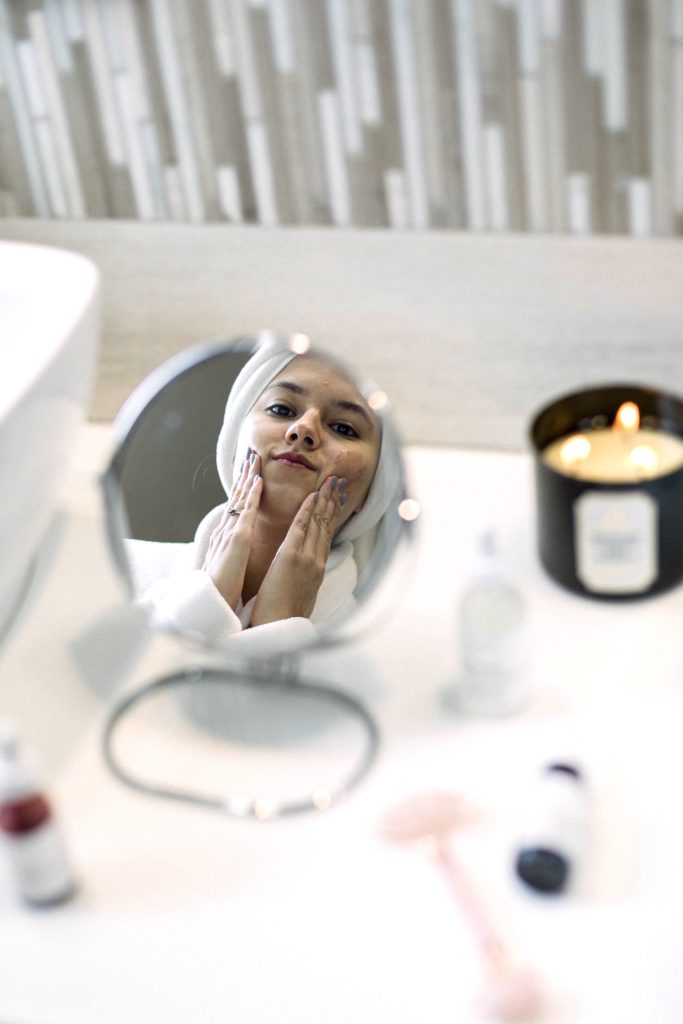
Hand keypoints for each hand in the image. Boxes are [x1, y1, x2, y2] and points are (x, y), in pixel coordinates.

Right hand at [202, 450, 261, 608]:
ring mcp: (230, 533)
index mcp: (226, 537)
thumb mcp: (228, 566)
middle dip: (243, 475)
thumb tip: (236, 548)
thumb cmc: (220, 590)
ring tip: (255, 458)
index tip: (249, 472)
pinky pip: (246, 513)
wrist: (210, 604)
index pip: (236, 507)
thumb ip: (231, 554)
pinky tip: (258, 481)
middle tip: (251, 454)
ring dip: (248, 477)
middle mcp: (225, 530)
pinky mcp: (236, 540)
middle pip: (236, 497)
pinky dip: (252, 495)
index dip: (242, 488)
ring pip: (240, 498)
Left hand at [251, 476, 346, 624]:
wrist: (279, 629)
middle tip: (339, 482)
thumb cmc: (284, 616)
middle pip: (327, 525)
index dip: (333, 516)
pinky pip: (301, 527)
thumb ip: (305, 580)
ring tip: (331, 482)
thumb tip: (305, 575)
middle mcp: (316, 561)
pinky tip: (312, 495)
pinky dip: (307, 510)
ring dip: (324, 500)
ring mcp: (306, 558)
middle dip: (333, 502)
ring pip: (318, 523)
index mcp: (317, 570)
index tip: (337, 499)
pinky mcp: (291, 557)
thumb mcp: (302, 596)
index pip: (327, 536)